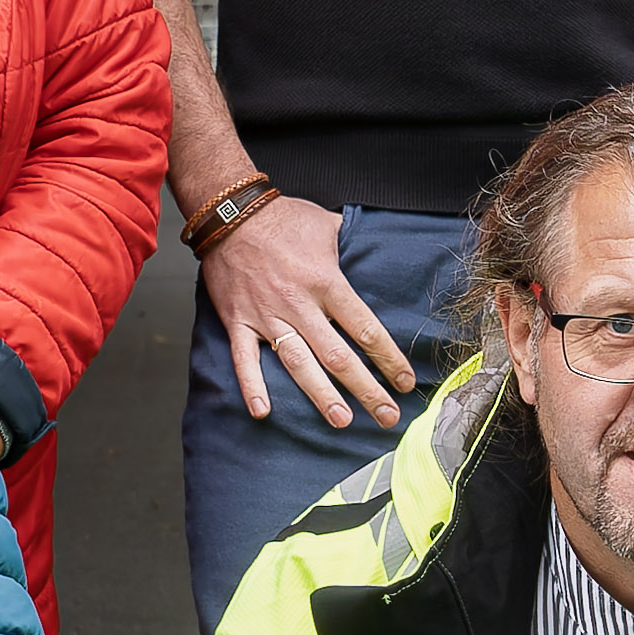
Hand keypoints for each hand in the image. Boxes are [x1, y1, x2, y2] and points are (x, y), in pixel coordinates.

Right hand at [201, 192, 416, 435]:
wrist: (229, 213)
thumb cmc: (282, 218)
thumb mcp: (326, 225)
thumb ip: (350, 247)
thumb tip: (374, 252)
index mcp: (326, 282)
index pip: (365, 328)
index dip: (388, 358)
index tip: (404, 381)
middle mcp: (299, 304)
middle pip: (338, 356)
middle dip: (366, 389)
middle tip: (387, 416)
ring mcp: (267, 316)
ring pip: (298, 363)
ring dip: (321, 396)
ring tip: (342, 421)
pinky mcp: (239, 321)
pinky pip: (245, 359)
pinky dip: (252, 386)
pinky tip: (263, 412)